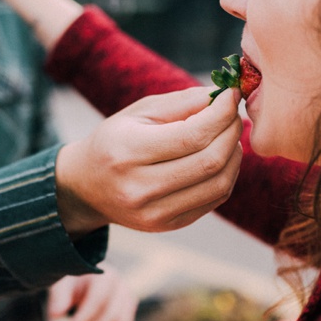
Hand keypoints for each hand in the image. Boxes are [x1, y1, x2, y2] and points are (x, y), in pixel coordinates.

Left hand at [48, 266, 137, 320]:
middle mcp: (122, 291)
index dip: (85, 319)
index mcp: (106, 278)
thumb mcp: (62, 285)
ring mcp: (128, 306)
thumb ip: (59, 297)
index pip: (99, 301)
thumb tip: (55, 315)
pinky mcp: (127, 320)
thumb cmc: (71, 283)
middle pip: (113, 319)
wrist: (85, 283)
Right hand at [55, 86, 241, 235]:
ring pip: (219, 183)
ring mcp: (155, 212)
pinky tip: (222, 158)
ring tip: (229, 136)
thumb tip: (225, 96)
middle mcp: (140, 187)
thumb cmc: (117, 141)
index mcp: (127, 151)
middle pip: (210, 160)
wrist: (86, 187)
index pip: (192, 135)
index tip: (232, 95)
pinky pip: (216, 199)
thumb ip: (183, 102)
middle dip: (231, 132)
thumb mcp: (139, 112)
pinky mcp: (170, 224)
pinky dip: (228, 174)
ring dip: (235, 155)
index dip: (221, 114)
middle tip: (234, 115)